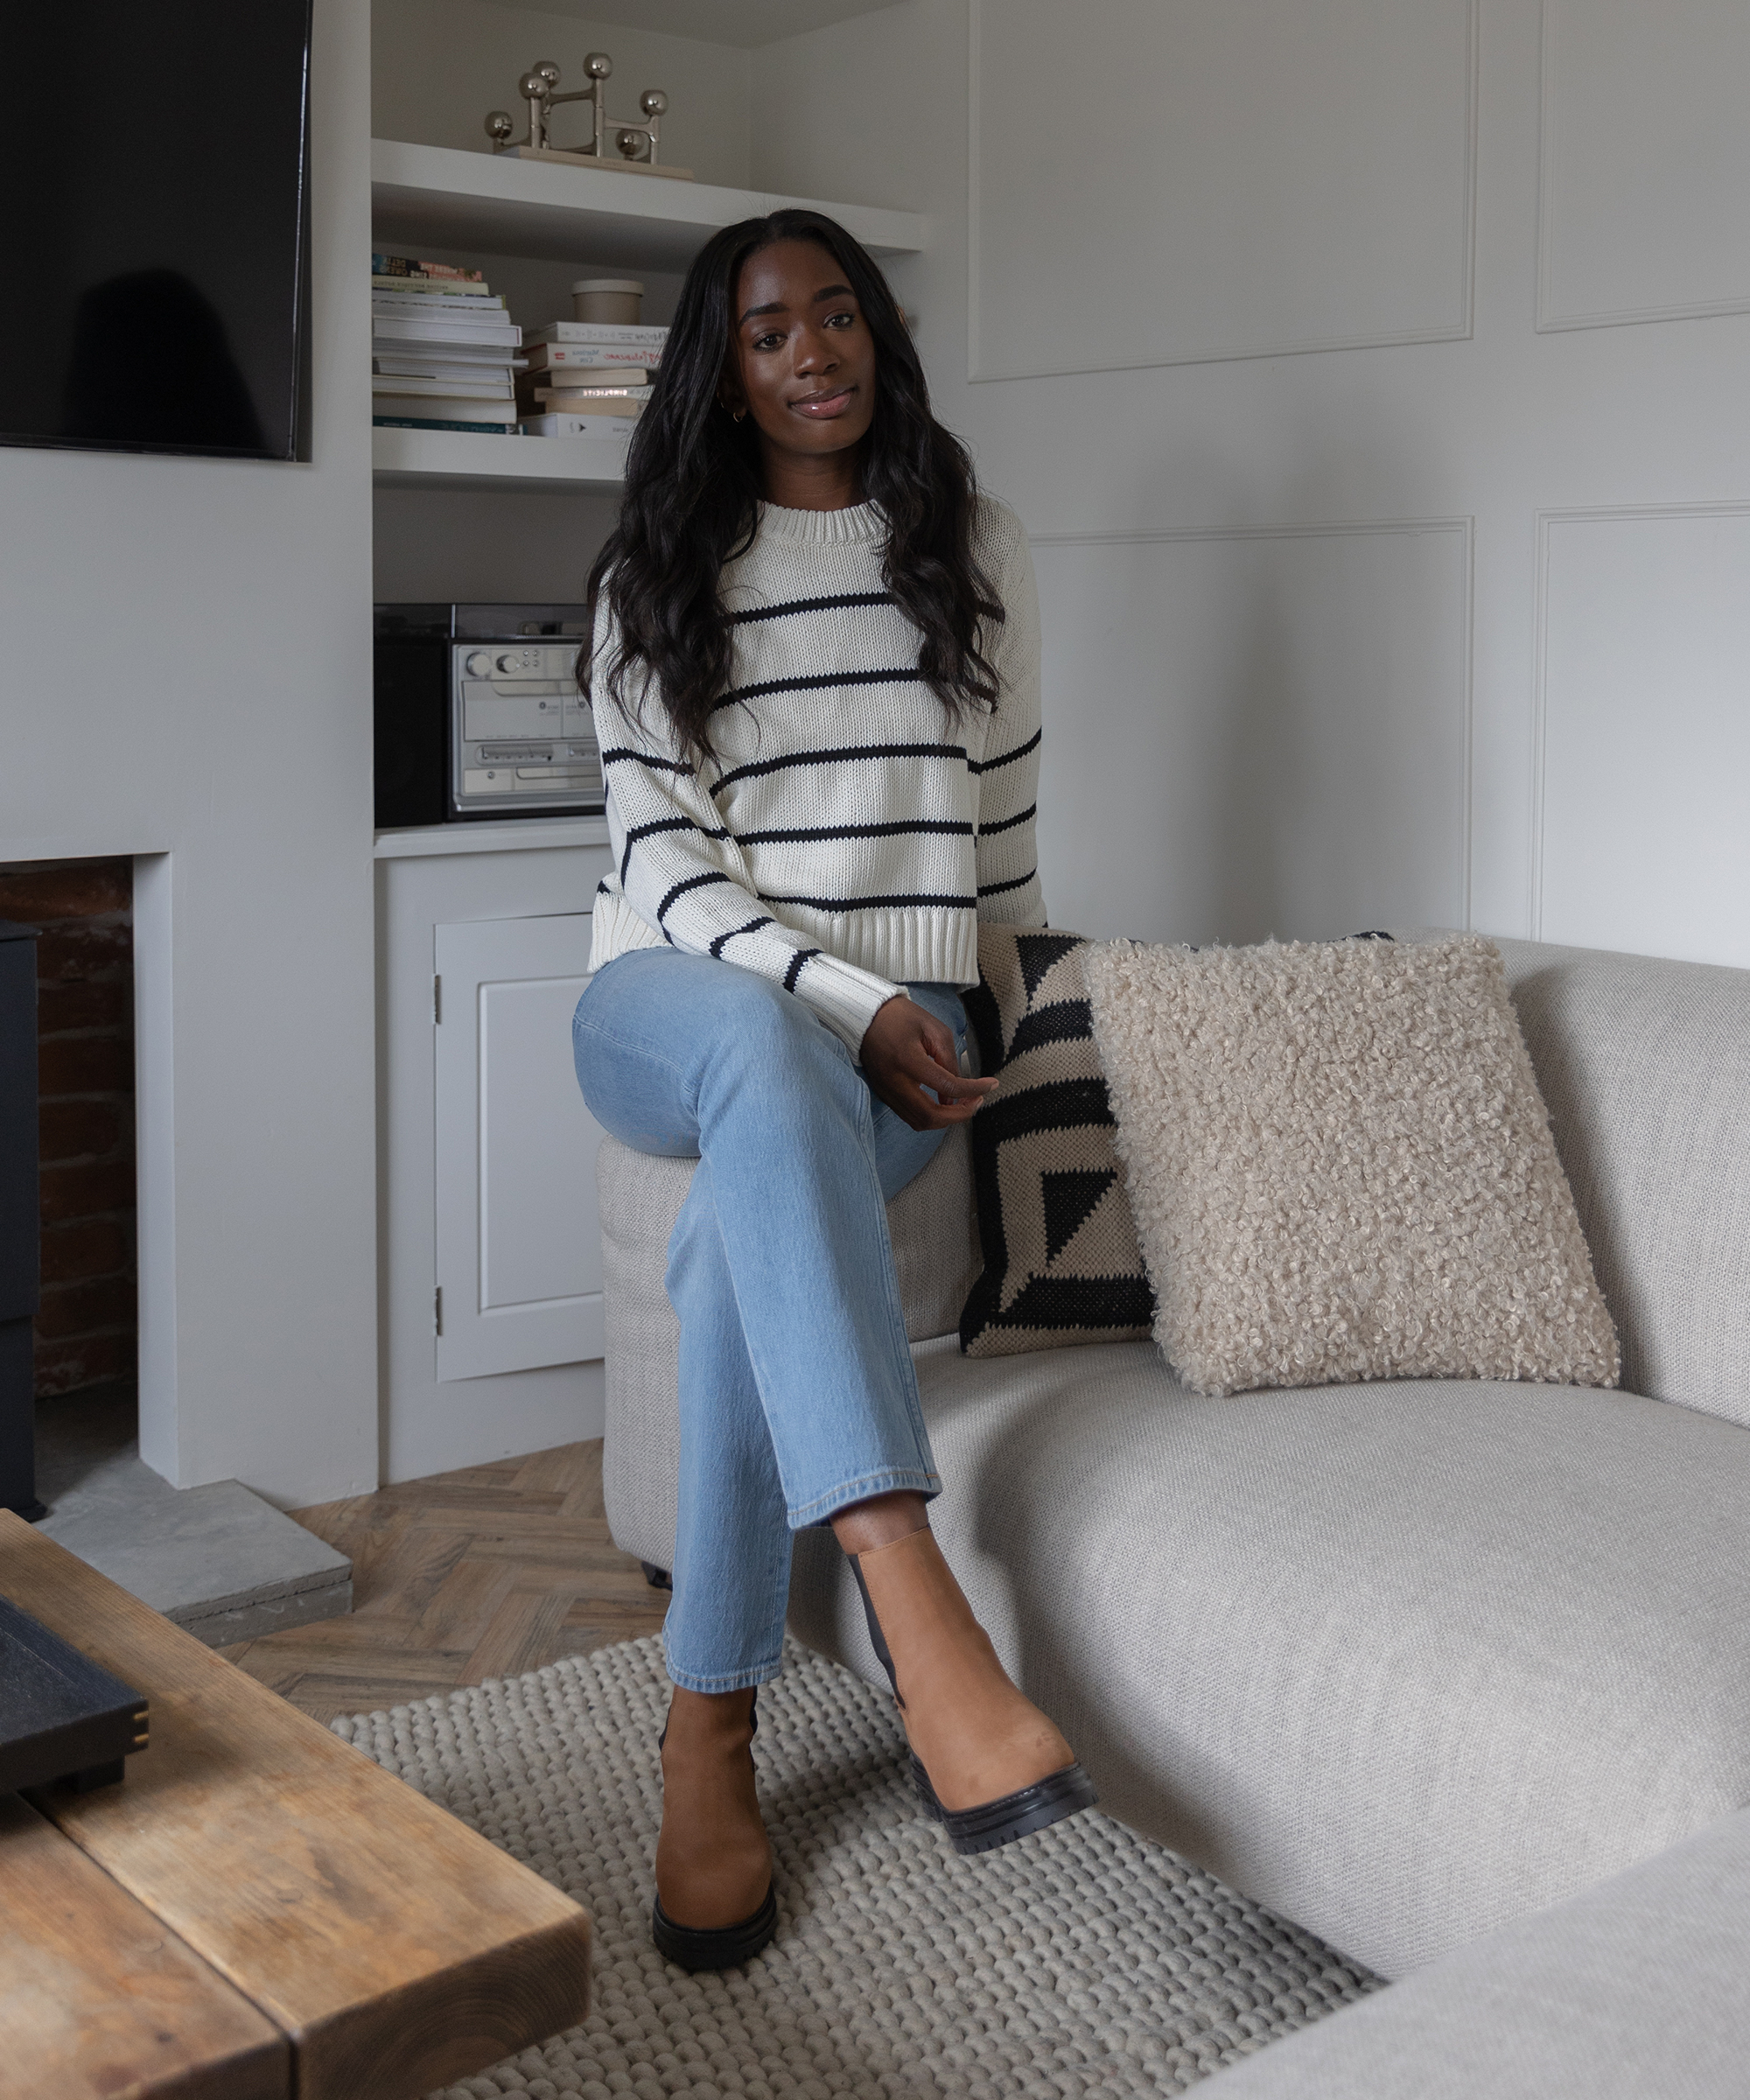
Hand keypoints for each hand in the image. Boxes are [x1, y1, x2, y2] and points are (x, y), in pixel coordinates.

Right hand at [859, 996, 997, 1131]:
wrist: (866, 1016)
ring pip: (920, 1122)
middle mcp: (894, 1081)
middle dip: (960, 1115)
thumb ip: (949, 1061)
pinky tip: (943, 1103)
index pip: (947, 1086)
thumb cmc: (900, 1017)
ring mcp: (886, 1091)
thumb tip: (956, 1094)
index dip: (973, 1089)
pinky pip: (910, 1116)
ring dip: (946, 1119)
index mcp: (908, 1060)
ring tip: (963, 1103)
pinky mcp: (884, 1095)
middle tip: (976, 1101)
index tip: (990, 1085)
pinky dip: (931, 1116)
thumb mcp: (934, 1029)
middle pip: (931, 1116)